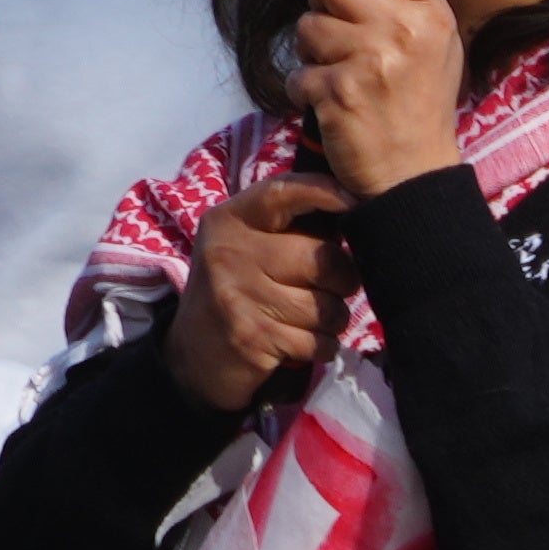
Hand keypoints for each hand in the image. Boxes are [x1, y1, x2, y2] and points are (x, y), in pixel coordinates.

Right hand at [151, 175, 346, 410]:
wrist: (192, 358)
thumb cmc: (234, 292)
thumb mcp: (245, 247)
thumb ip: (285, 227)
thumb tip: (354, 211)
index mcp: (228, 221)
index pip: (282, 191)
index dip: (325, 192)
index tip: (355, 200)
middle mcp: (229, 252)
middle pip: (321, 257)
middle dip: (345, 279)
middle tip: (338, 288)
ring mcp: (238, 296)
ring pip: (325, 306)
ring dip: (333, 320)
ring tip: (314, 319)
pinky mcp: (252, 337)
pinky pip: (317, 341)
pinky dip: (323, 347)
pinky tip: (303, 343)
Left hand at [288, 0, 465, 199]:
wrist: (414, 179)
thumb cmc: (418, 107)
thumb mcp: (434, 47)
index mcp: (428, 14)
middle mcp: (403, 30)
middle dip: (325, 7)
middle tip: (345, 42)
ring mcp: (371, 61)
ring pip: (307, 25)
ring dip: (314, 54)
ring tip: (345, 82)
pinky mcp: (339, 92)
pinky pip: (298, 71)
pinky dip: (307, 91)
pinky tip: (335, 110)